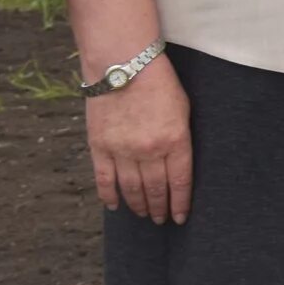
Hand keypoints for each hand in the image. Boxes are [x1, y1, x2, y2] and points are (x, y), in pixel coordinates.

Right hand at [87, 61, 191, 222]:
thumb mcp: (183, 110)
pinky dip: (109, 195)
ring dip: (138, 205)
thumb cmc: (160, 83)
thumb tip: (177, 165)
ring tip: (144, 215)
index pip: (180, 181)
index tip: (181, 217)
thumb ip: (180, 139)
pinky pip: (104, 178)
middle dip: (159, 207)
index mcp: (175, 140)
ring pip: (131, 188)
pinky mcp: (99, 145)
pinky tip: (115, 206)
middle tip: (161, 220)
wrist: (124, 64)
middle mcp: (149, 150)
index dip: (180, 203)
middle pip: (155, 189)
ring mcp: (121, 149)